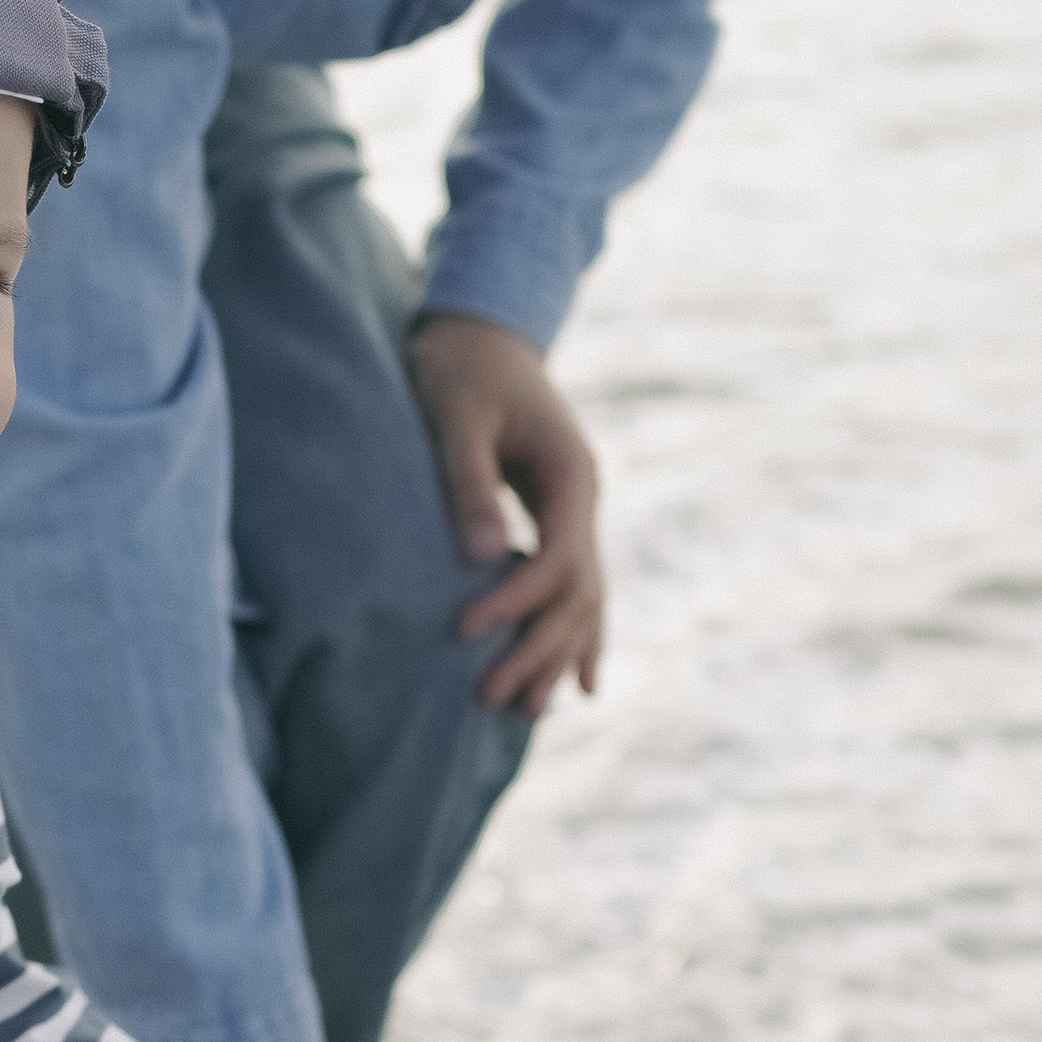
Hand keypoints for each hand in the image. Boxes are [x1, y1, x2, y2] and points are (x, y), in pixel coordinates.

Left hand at [406, 311, 603, 714]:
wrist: (481, 330)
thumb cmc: (460, 364)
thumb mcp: (456, 413)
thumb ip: (468, 481)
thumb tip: (481, 556)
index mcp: (572, 473)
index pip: (558, 558)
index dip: (516, 602)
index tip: (463, 630)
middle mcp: (585, 499)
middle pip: (578, 592)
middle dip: (538, 648)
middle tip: (490, 699)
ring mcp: (575, 511)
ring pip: (583, 598)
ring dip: (558, 653)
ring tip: (529, 711)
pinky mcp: (553, 518)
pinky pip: (571, 586)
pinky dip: (571, 633)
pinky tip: (570, 683)